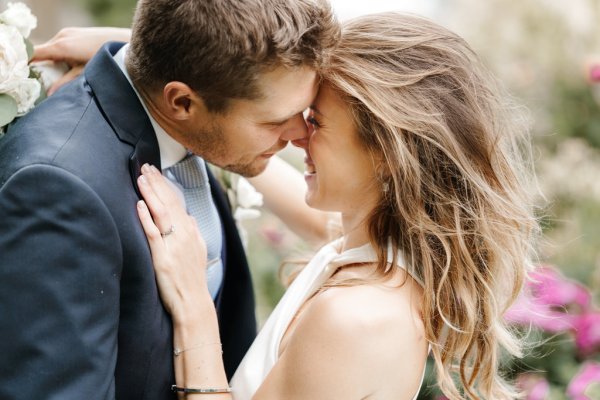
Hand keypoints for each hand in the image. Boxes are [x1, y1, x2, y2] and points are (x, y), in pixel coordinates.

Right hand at [32, 27, 130, 94]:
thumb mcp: (86, 74)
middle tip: (42, 82)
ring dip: (51, 60)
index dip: (27, 64)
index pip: (34, 53)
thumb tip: (50, 95)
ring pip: (51, 48)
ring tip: (56, 76)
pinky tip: (68, 65)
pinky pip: (60, 44)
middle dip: (40, 66)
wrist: (124, 42)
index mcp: (61, 46)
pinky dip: (59, 55)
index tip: (26, 77)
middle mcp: (61, 36)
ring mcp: (68, 33)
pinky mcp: (75, 33)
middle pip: (42, 52)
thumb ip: (66, 83)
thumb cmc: (107, 58)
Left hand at [136, 163, 210, 318]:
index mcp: (191, 231)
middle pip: (169, 202)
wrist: (193, 303)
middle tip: (145, 167)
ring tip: (141, 177)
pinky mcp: (163, 256)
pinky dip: (146, 217)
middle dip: (157, 183)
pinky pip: (154, 233)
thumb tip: (186, 218)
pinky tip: (139, 205)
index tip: (155, 173)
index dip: (165, 186)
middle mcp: (184, 234)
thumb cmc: (192, 280)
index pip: (177, 202)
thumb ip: (191, 233)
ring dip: (151, 193)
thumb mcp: (198, 252)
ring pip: (162, 212)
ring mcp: (174, 244)